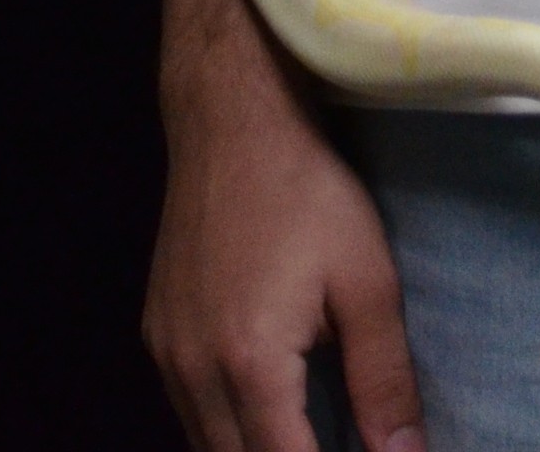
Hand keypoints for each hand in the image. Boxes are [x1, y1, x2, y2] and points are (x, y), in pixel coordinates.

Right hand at [145, 89, 421, 451]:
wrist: (231, 122)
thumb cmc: (307, 191)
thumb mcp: (367, 281)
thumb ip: (383, 379)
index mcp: (249, 362)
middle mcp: (192, 369)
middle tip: (336, 442)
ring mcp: (166, 352)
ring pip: (204, 445)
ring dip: (254, 450)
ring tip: (307, 435)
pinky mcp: (156, 333)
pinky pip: (187, 411)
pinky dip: (225, 429)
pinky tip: (267, 413)